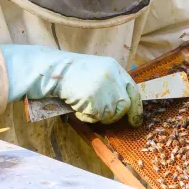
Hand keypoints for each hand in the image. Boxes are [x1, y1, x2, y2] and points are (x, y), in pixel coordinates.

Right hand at [0, 44, 141, 125]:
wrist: (52, 71)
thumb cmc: (70, 73)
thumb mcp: (96, 70)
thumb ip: (111, 84)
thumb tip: (122, 106)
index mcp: (114, 68)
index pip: (133, 90)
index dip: (136, 108)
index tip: (136, 120)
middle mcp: (113, 77)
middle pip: (125, 106)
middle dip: (114, 116)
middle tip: (100, 115)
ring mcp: (104, 89)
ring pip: (109, 114)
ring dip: (96, 114)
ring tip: (81, 102)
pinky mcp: (94, 100)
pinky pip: (94, 117)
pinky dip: (85, 116)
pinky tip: (76, 105)